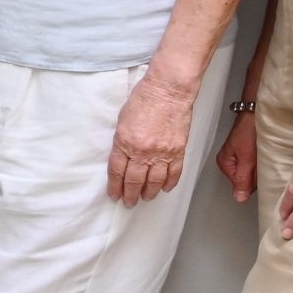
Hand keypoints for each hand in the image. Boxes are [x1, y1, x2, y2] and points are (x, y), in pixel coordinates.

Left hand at [108, 73, 195, 205]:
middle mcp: (142, 151)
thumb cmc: (144, 98)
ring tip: (146, 198)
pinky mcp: (178, 150)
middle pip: (134, 180)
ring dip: (149, 192)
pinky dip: (169, 183)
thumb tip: (123, 157)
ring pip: (154, 181)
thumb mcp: (122, 120)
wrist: (169, 90)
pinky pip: (174, 173)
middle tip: (129, 202)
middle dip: (130, 194)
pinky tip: (164, 188)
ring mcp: (162, 152)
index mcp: (125, 142)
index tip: (115, 194)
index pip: (117, 171)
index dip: (115, 186)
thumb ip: (122, 141)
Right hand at [215, 108, 259, 202]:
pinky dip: (263, 161)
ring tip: (264, 157)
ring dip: (261, 167)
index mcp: (225, 163)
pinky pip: (257, 163)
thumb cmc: (249, 128)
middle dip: (257, 175)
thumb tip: (239, 198)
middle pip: (247, 180)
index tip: (259, 171)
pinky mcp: (249, 151)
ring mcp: (240, 156)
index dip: (253, 181)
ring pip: (253, 172)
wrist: (257, 110)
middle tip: (262, 162)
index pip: (241, 185)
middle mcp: (231, 161)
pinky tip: (266, 155)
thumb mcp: (246, 157)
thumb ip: (243, 179)